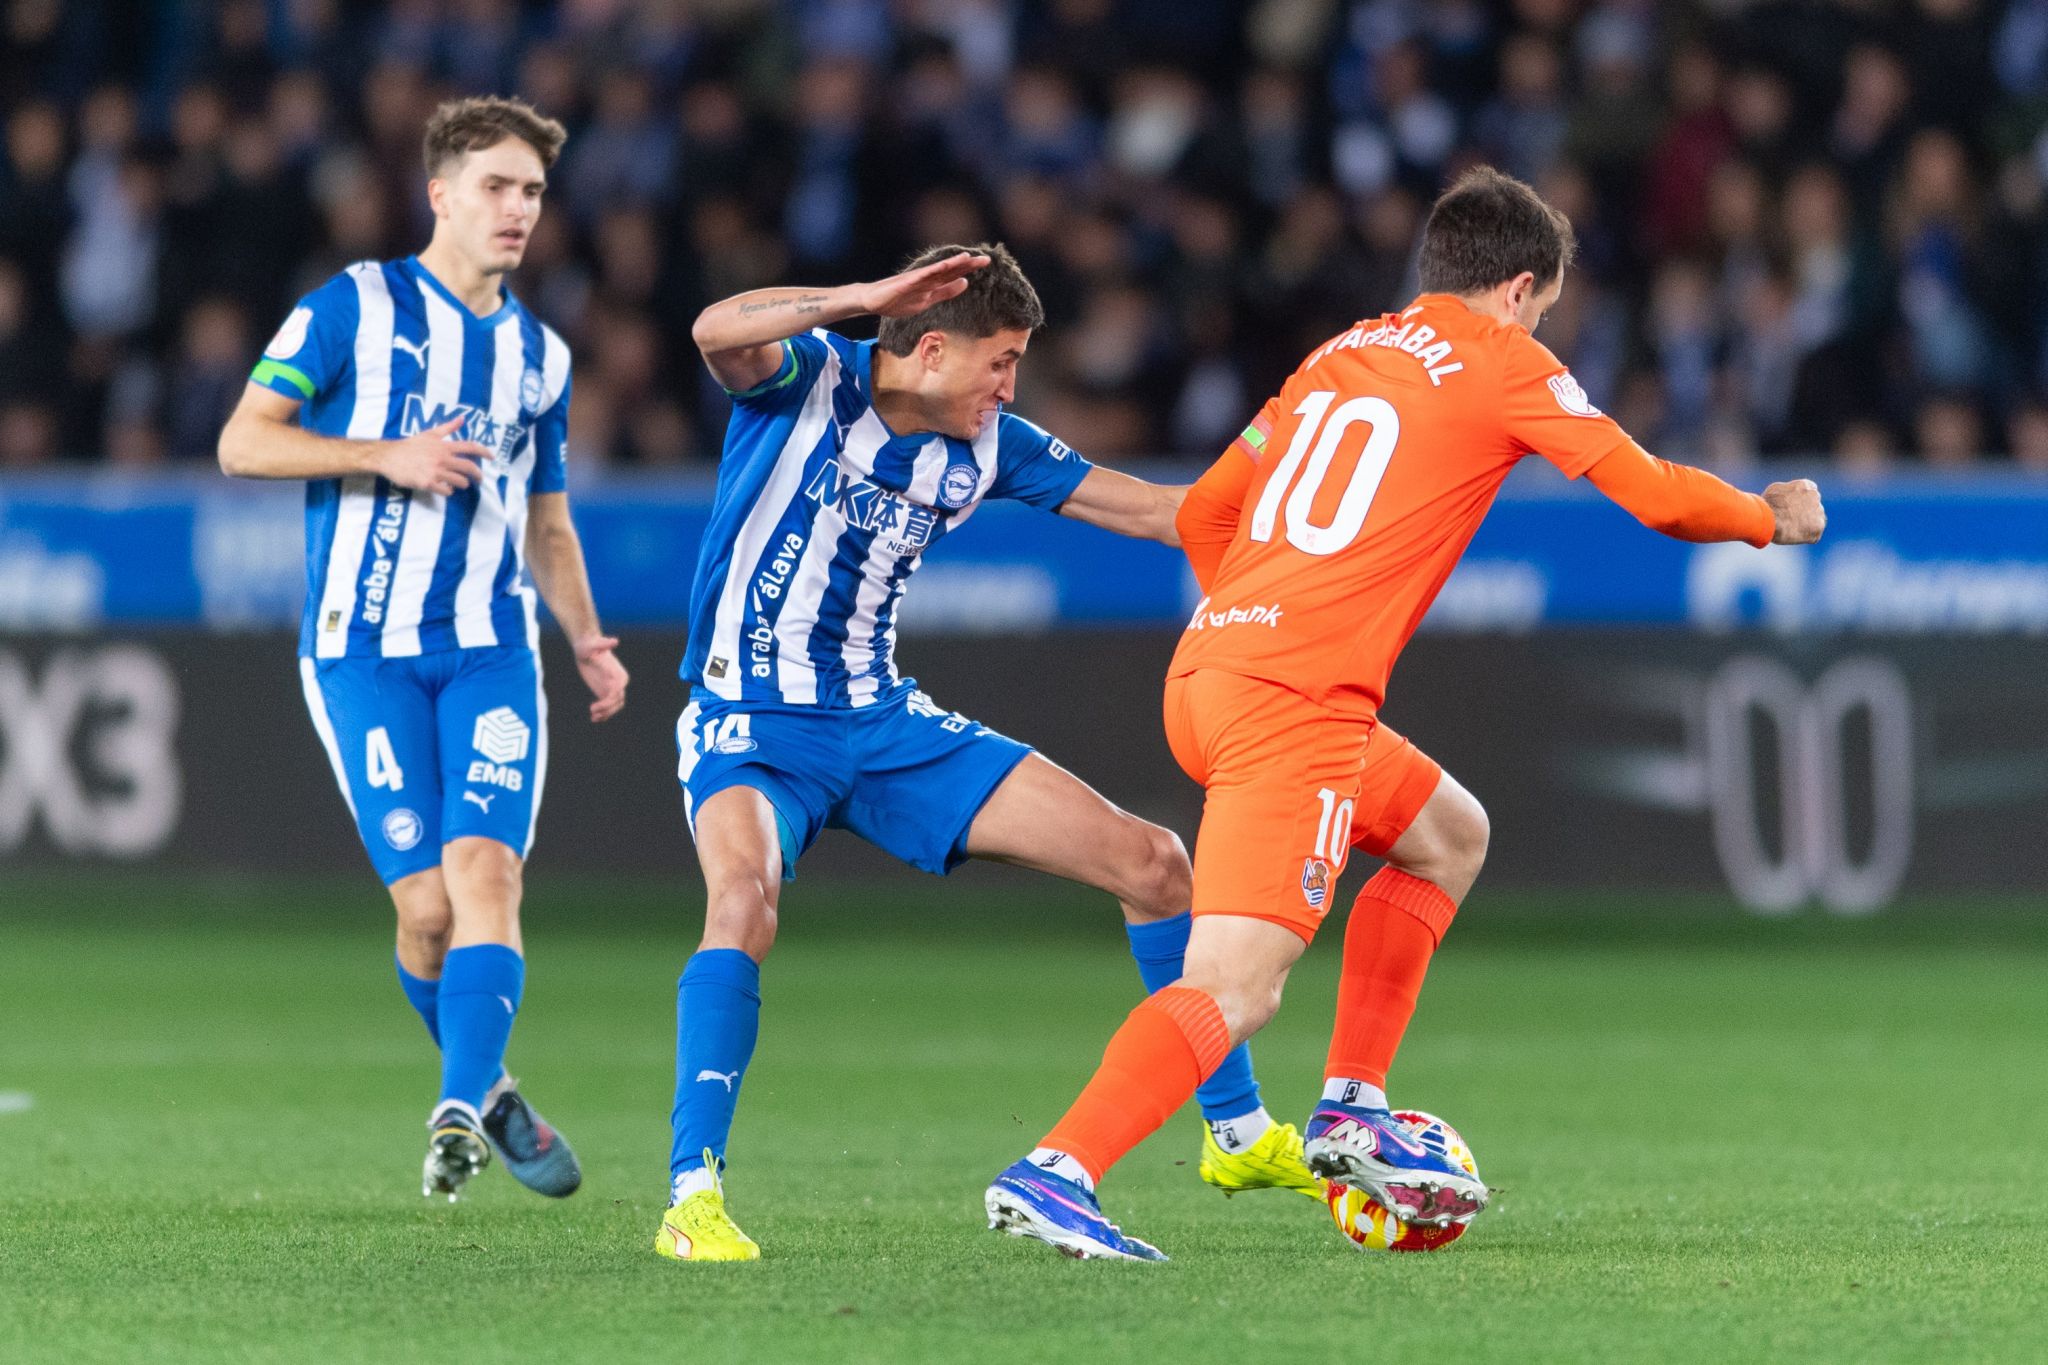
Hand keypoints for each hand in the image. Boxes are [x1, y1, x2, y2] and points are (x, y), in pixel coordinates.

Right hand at [374, 416, 489, 494]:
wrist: (389, 457)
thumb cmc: (410, 446)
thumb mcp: (429, 434)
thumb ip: (448, 428)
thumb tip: (462, 419)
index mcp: (444, 446)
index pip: (470, 447)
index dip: (484, 452)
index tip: (492, 457)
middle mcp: (442, 458)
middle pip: (469, 467)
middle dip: (478, 475)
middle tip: (480, 479)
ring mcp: (435, 471)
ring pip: (460, 481)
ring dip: (463, 484)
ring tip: (460, 484)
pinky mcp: (427, 483)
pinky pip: (446, 491)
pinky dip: (448, 491)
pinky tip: (446, 489)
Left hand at [574, 633, 627, 721]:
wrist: (585, 649)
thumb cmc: (589, 646)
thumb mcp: (593, 645)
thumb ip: (603, 644)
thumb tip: (614, 641)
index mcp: (618, 673)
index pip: (618, 691)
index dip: (609, 700)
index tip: (595, 706)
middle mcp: (618, 682)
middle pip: (618, 701)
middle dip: (607, 709)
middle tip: (592, 712)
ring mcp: (612, 688)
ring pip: (614, 706)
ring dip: (606, 714)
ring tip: (593, 717)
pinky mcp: (604, 691)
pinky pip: (607, 706)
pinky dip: (603, 714)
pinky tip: (594, 718)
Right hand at [857, 252, 989, 317]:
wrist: (873, 301)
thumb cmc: (897, 301)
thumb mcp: (927, 300)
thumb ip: (946, 292)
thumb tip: (966, 283)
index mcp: (933, 284)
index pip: (955, 275)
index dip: (970, 269)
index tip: (986, 263)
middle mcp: (927, 278)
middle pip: (951, 270)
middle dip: (968, 265)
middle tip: (986, 259)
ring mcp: (917, 279)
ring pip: (939, 270)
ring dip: (953, 264)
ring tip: (968, 257)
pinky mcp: (906, 282)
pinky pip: (923, 276)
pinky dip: (934, 270)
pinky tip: (945, 265)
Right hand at [1763, 479, 1824, 544]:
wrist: (1769, 520)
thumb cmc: (1768, 505)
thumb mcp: (1775, 490)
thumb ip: (1788, 492)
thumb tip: (1787, 497)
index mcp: (1806, 485)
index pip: (1809, 492)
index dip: (1800, 501)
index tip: (1792, 507)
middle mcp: (1816, 496)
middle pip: (1814, 506)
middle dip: (1805, 512)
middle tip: (1790, 519)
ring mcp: (1819, 512)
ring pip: (1815, 520)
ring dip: (1806, 524)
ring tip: (1790, 528)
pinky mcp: (1818, 528)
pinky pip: (1814, 534)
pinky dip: (1806, 536)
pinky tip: (1793, 534)